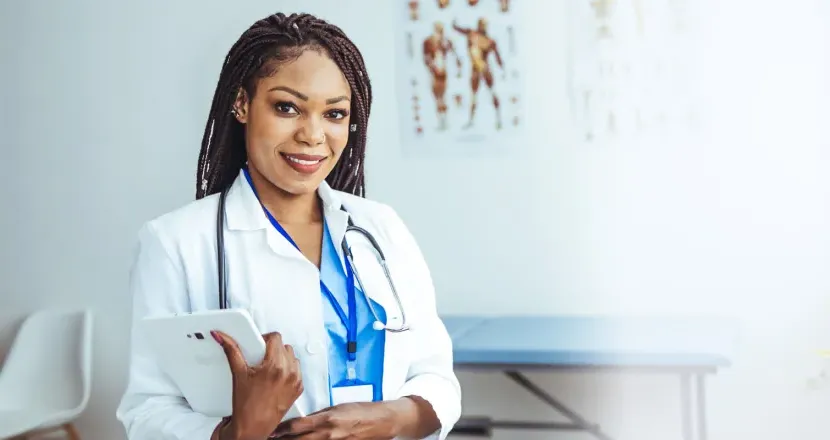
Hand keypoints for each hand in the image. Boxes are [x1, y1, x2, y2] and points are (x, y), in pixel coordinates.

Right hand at [212, 331, 302, 439]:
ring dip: (282, 359)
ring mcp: (296, 380)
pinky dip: (288, 370)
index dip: (265, 339)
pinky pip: (296, 370)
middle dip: (272, 349)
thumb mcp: (238, 373)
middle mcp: (288, 372)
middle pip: (284, 346)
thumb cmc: (245, 405)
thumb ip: (231, 350)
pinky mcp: (299, 388)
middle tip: (260, 359)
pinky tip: (275, 378)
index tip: (258, 345)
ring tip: (268, 369)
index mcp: (275, 366)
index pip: (276, 337)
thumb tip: (222, 336)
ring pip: (292, 357)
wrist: (252, 427)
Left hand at [272, 402, 397, 439]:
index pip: (296, 426)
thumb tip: (302, 421)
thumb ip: (318, 416)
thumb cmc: (363, 411)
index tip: (270, 431)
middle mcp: (328, 434)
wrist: (382, 420)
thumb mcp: (337, 408)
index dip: (280, 430)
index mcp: (326, 419)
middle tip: (270, 439)